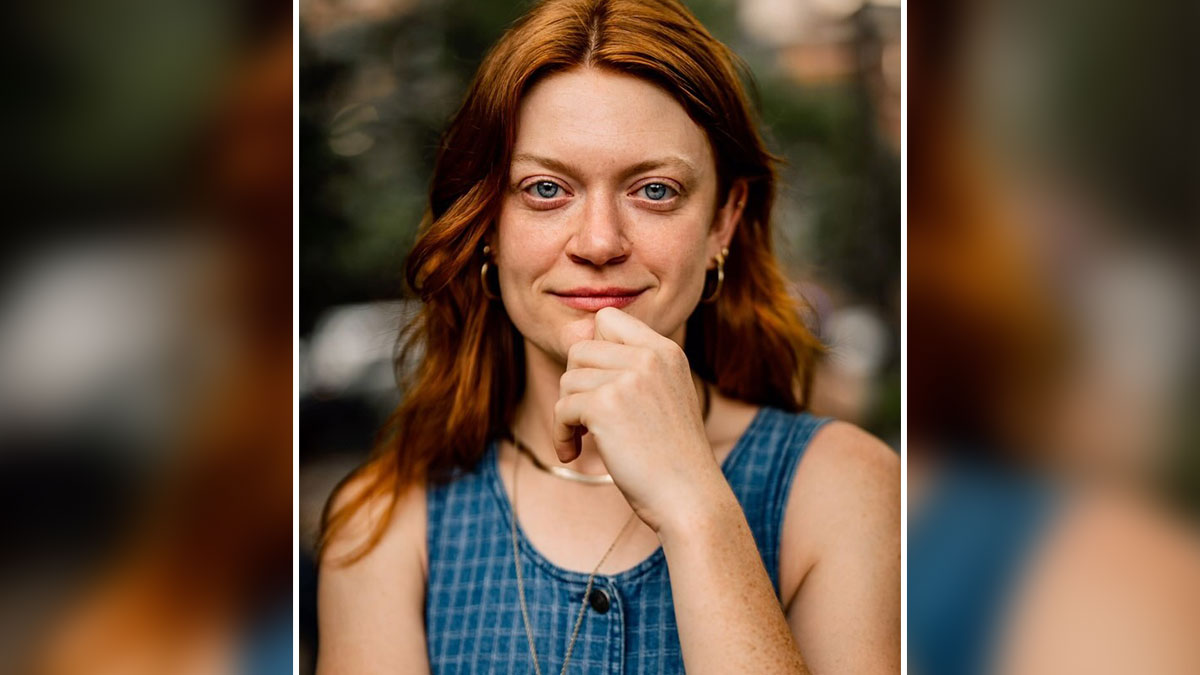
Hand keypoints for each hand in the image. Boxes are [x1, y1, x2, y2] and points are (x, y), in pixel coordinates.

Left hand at [553, 307, 721, 533]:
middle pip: (580, 349)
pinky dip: (560, 435)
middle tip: (585, 418)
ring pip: (567, 379)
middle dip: (575, 385)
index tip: (597, 386)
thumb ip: (632, 369)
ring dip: (566, 414)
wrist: (689, 498)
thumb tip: (576, 342)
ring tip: (581, 440)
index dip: (593, 350)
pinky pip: (562, 409)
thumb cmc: (671, 457)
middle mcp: (649, 356)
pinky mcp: (606, 405)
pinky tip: (573, 454)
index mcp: (666, 351)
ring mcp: (629, 378)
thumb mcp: (663, 396)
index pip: (608, 318)